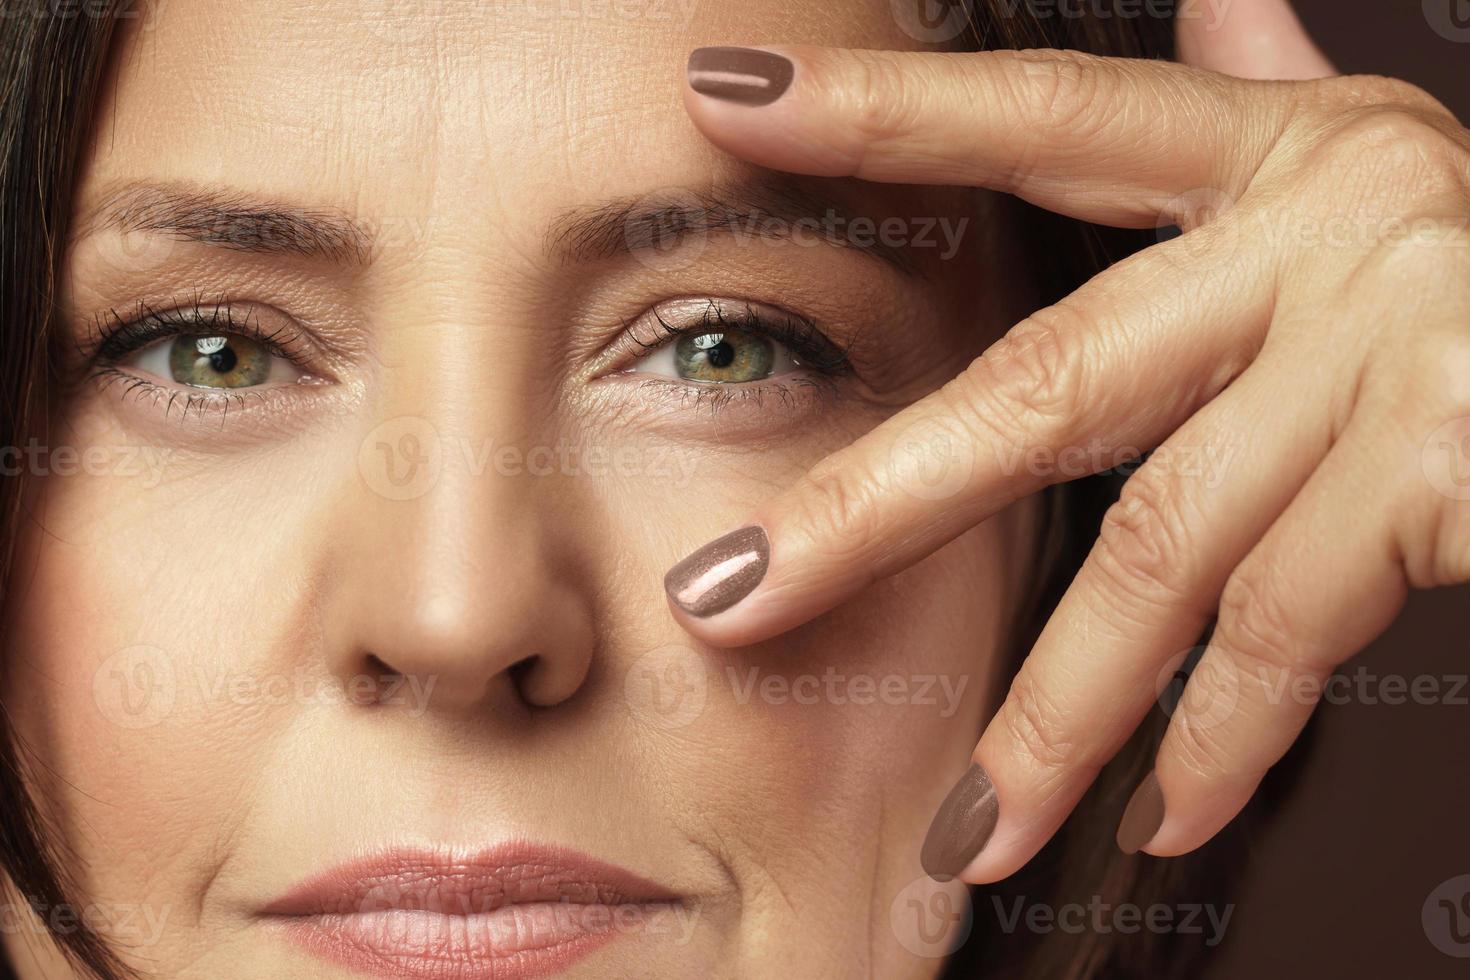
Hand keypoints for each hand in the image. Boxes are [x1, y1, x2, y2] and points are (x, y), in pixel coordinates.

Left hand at [666, 1, 1469, 881]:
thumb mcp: (1385, 167)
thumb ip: (1268, 107)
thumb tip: (1219, 4)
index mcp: (1278, 155)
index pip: (1044, 121)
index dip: (884, 112)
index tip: (728, 106)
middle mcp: (1325, 234)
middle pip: (1044, 385)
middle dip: (875, 510)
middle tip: (730, 598)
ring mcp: (1389, 348)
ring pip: (1158, 553)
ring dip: (1051, 713)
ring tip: (963, 829)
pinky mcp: (1451, 463)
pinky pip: (1290, 632)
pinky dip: (1221, 741)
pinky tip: (1158, 819)